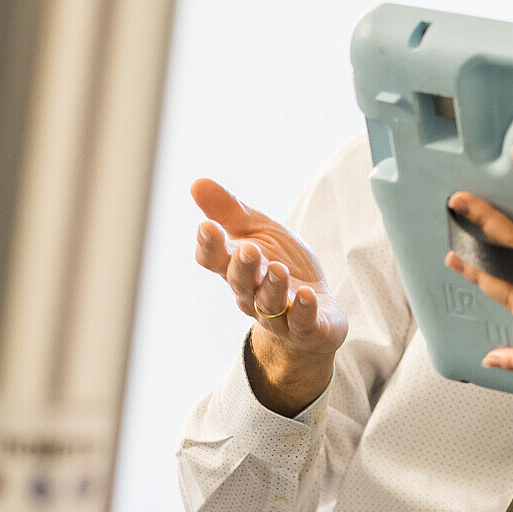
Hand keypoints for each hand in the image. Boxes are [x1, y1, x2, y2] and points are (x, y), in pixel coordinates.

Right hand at [192, 178, 347, 415]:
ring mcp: (280, 316)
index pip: (215, 260)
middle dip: (243, 267)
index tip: (208, 226)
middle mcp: (252, 295)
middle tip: (248, 249)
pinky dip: (304, 311)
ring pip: (269, 304)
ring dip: (273, 287)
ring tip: (279, 268)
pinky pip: (303, 323)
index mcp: (236, 269)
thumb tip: (197, 182)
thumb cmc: (280, 265)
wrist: (315, 310)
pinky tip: (307, 295)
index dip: (210, 246)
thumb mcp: (258, 232)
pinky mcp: (309, 329)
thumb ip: (230, 211)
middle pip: (241, 283)